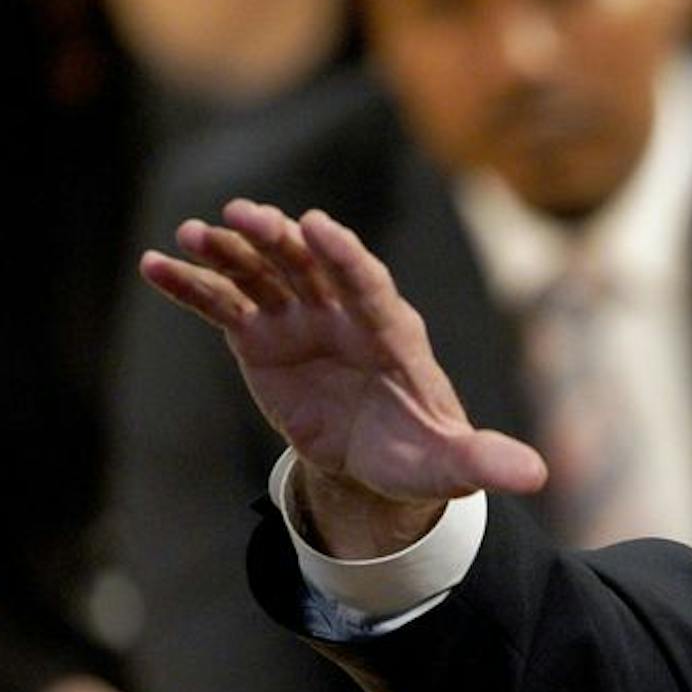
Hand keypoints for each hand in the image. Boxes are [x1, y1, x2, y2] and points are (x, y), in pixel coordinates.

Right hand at [139, 200, 545, 556]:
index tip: (320, 226)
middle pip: (311, 266)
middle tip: (244, 216)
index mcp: (394, 335)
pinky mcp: (261, 338)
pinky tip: (155, 266)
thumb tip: (537, 476)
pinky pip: (224, 305)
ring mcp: (301, 321)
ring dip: (229, 253)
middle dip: (281, 240)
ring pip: (264, 275)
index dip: (346, 257)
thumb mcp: (453, 465)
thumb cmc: (422, 453)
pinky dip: (191, 287)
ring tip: (191, 236)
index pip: (370, 285)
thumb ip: (486, 461)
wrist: (377, 462)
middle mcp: (345, 316)